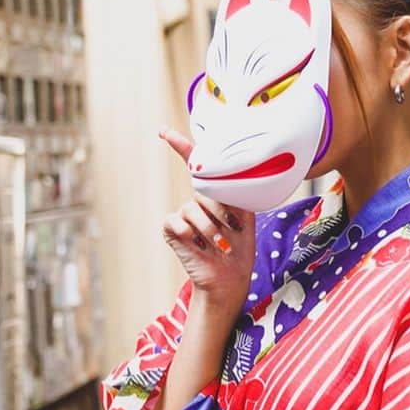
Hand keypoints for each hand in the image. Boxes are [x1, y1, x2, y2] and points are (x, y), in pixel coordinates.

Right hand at [159, 126, 255, 316]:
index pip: (196, 166)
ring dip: (211, 229)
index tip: (163, 131)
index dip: (180, 146)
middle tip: (233, 229)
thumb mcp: (246, 216)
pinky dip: (192, 235)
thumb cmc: (240, 249)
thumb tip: (235, 174)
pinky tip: (199, 247)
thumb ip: (238, 193)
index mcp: (213, 196)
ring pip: (193, 208)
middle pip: (204, 189)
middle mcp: (196, 203)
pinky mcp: (171, 229)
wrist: (230, 278)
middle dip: (222, 211)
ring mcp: (182, 216)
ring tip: (220, 246)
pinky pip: (179, 221)